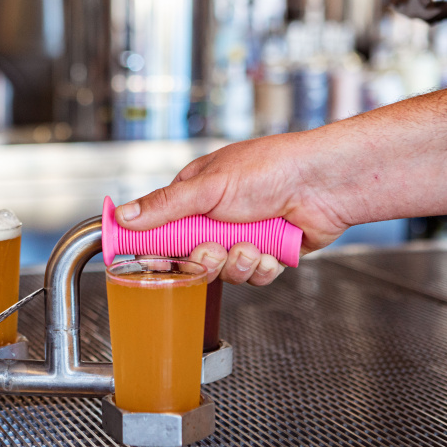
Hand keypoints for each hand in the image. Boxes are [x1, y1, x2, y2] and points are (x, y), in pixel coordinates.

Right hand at [116, 132, 353, 284]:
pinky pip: (253, 277)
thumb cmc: (270, 169)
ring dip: (237, 264)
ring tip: (252, 245)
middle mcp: (217, 217)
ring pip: (223, 271)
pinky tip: (272, 250)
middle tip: (214, 249)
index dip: (157, 249)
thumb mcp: (208, 186)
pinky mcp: (268, 254)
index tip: (153, 262)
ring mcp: (243, 236)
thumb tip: (122, 215)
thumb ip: (163, 206)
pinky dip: (262, 268)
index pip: (161, 228)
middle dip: (204, 259)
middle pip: (191, 256)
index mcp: (196, 195)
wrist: (325, 183)